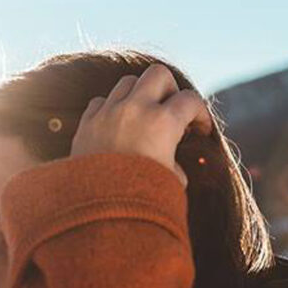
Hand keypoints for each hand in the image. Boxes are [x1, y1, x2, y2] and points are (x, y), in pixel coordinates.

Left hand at [69, 63, 212, 189]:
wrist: (96, 214)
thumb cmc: (140, 201)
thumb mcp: (173, 185)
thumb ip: (177, 165)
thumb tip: (173, 163)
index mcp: (163, 123)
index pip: (191, 100)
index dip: (201, 114)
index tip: (200, 131)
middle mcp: (135, 110)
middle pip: (159, 74)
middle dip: (170, 90)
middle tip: (171, 113)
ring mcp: (108, 113)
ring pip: (128, 82)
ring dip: (140, 95)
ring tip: (143, 119)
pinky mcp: (87, 124)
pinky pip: (101, 101)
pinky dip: (111, 108)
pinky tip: (116, 128)